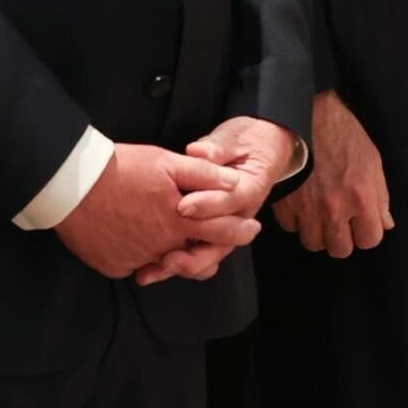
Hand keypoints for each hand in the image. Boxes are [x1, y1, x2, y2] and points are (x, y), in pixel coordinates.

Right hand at [54, 143, 259, 281]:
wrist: (73, 185)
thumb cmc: (122, 168)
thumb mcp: (166, 162)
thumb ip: (203, 174)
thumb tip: (234, 184)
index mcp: (178, 220)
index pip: (220, 230)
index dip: (239, 230)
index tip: (252, 229)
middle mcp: (161, 247)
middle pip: (196, 256)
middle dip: (213, 250)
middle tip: (221, 244)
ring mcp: (136, 260)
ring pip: (165, 262)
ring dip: (175, 254)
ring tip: (179, 243)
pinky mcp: (115, 266)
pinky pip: (136, 265)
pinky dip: (142, 254)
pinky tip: (138, 237)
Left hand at [130, 117, 303, 287]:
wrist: (259, 153)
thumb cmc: (245, 144)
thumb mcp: (235, 138)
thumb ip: (217, 147)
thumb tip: (198, 151)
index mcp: (250, 189)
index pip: (230, 200)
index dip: (207, 205)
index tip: (182, 206)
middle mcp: (240, 216)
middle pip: (222, 242)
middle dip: (195, 252)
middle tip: (168, 255)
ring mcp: (225, 230)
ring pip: (208, 256)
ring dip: (183, 265)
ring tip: (157, 267)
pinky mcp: (209, 235)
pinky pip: (195, 256)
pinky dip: (174, 265)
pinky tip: (149, 269)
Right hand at [272, 90, 392, 257]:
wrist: (305, 114)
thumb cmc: (341, 132)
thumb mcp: (372, 159)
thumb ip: (380, 196)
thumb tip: (385, 223)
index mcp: (360, 196)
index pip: (369, 240)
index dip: (367, 232)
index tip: (362, 224)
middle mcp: (334, 207)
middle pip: (340, 249)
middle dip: (343, 237)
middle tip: (341, 222)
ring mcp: (307, 207)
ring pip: (314, 243)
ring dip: (318, 232)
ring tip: (320, 214)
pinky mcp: (285, 202)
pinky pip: (291, 227)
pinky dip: (297, 220)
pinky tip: (302, 204)